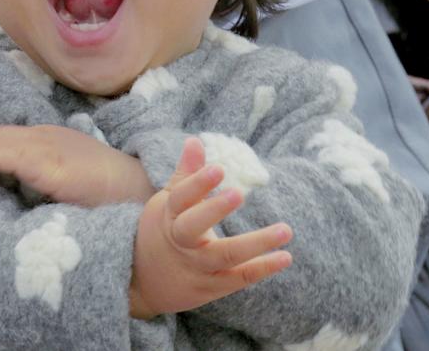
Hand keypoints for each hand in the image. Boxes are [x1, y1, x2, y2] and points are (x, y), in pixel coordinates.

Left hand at [0, 124, 155, 205]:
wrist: (139, 189)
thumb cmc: (102, 187)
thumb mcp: (62, 175)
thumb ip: (36, 174)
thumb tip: (5, 183)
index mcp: (45, 139)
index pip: (2, 138)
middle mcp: (46, 139)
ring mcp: (54, 151)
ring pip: (5, 144)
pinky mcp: (61, 170)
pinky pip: (25, 161)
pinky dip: (0, 158)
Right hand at [128, 137, 292, 318]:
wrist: (143, 282)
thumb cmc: (162, 232)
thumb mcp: (167, 202)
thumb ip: (186, 174)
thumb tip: (195, 140)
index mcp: (169, 216)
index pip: (181, 198)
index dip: (197, 183)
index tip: (218, 168)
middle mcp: (181, 243)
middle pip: (194, 228)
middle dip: (214, 210)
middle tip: (239, 193)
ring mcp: (196, 267)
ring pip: (224, 256)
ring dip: (256, 244)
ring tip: (285, 230)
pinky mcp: (211, 287)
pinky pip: (238, 278)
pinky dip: (262, 268)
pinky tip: (285, 257)